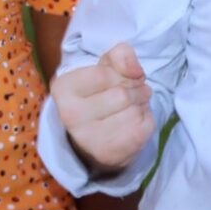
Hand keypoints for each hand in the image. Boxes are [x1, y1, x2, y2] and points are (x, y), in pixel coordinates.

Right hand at [53, 43, 154, 172]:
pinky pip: (143, 128)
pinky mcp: (109, 154)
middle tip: (135, 92)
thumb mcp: (105, 67)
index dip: (123, 73)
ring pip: (134, 112)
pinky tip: (135, 122)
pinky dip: (147, 120)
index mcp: (64, 88)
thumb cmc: (99, 95)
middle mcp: (70, 115)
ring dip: (142, 105)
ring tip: (133, 107)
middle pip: (122, 95)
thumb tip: (135, 69)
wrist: (94, 138)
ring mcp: (88, 138)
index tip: (123, 78)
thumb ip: (120, 55)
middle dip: (136, 90)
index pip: (105, 74)